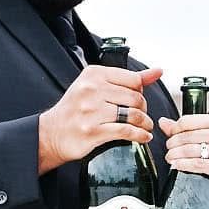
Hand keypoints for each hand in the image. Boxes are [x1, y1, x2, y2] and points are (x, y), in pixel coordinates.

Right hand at [38, 64, 162, 172]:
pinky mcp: (92, 131)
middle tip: (141, 116)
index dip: (141, 92)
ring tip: (145, 127)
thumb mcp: (96, 86)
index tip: (138, 101)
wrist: (51, 133)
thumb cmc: (76, 109)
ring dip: (144, 123)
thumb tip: (157, 71)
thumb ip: (127, 79)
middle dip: (144, 109)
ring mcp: (91, 111)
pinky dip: (140, 135)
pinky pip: (126, 131)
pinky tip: (143, 137)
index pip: (133, 80)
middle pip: (135, 98)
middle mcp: (91, 90)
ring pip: (133, 115)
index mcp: (93, 74)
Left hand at [159, 112, 208, 202]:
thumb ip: (186, 129)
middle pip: (186, 136)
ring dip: (174, 155)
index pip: (187, 121)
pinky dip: (183, 165)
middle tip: (168, 151)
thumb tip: (162, 122)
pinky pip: (197, 164)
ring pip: (190, 150)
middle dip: (172, 144)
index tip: (171, 137)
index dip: (174, 130)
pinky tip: (176, 166)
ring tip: (170, 159)